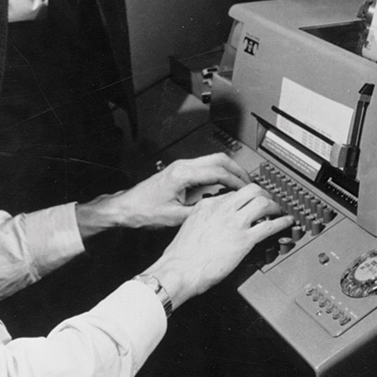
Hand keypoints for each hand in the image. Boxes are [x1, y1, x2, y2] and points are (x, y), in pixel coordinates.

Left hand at [75, 153, 249, 238]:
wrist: (126, 208)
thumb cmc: (143, 211)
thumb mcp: (174, 217)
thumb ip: (199, 212)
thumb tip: (220, 212)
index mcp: (183, 174)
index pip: (218, 172)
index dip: (236, 181)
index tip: (247, 190)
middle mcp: (183, 166)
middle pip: (219, 159)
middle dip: (238, 170)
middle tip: (250, 183)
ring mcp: (181, 166)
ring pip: (213, 160)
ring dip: (229, 170)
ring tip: (241, 184)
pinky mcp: (180, 171)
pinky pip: (205, 166)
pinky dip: (219, 173)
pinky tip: (224, 185)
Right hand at [138, 184, 292, 306]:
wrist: (178, 270)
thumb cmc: (180, 255)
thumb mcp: (190, 226)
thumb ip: (204, 220)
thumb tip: (214, 223)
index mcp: (207, 205)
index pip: (233, 193)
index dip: (245, 197)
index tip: (249, 202)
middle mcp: (222, 210)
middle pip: (251, 190)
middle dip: (264, 193)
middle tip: (269, 200)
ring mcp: (234, 224)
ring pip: (263, 203)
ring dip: (275, 205)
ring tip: (279, 210)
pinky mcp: (244, 240)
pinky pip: (269, 226)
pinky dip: (282, 222)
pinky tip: (286, 222)